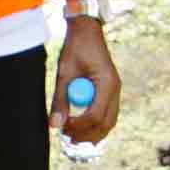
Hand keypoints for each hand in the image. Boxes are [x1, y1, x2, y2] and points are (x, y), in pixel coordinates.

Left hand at [53, 17, 122, 145]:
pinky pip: (107, 113)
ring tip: (73, 136)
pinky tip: (82, 126)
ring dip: (93, 132)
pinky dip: (96, 122)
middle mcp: (115, 89)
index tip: (63, 126)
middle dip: (87, 134)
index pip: (95, 115)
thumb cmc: (76, 48)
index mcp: (107, 83)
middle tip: (67, 138)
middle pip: (106, 123)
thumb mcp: (64, 73)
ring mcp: (115, 90)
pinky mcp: (110, 90)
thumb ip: (60, 100)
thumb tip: (54, 125)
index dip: (79, 125)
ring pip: (109, 121)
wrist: (87, 31)